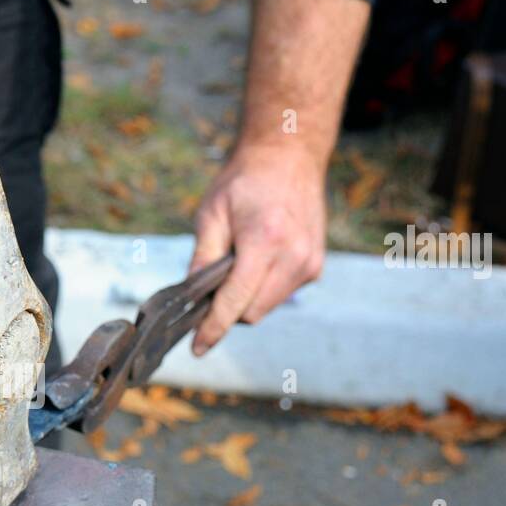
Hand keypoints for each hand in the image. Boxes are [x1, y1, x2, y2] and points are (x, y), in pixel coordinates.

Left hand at [188, 141, 326, 353]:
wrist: (289, 156)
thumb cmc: (243, 182)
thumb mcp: (211, 215)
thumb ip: (202, 260)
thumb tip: (189, 301)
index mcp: (265, 241)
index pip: (235, 301)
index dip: (213, 328)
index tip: (198, 348)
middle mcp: (294, 257)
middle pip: (250, 313)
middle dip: (227, 309)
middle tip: (211, 283)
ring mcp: (309, 263)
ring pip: (265, 308)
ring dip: (245, 299)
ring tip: (239, 262)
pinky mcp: (315, 267)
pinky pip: (280, 295)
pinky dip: (262, 289)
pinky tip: (258, 260)